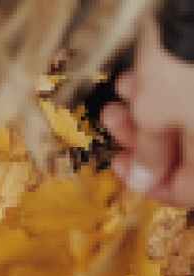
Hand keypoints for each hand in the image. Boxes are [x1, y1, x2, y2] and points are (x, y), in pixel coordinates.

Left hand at [102, 16, 193, 205]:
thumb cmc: (186, 58)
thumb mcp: (157, 112)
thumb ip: (148, 154)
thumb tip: (143, 179)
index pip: (187, 190)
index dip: (149, 183)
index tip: (122, 168)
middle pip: (186, 152)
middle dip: (145, 135)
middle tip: (116, 124)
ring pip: (187, 119)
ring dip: (149, 107)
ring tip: (122, 91)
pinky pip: (191, 94)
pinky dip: (167, 87)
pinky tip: (140, 74)